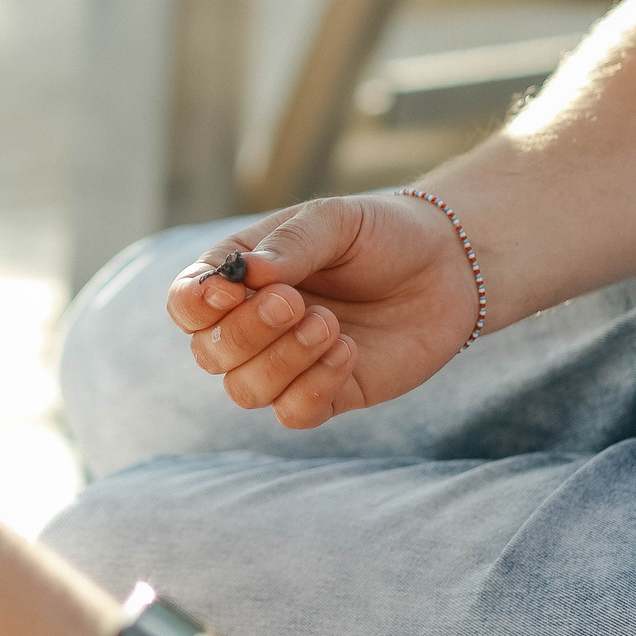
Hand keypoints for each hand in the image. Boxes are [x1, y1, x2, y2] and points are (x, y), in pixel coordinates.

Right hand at [168, 191, 481, 427]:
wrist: (448, 266)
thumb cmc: (381, 234)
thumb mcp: (335, 221)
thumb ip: (290, 245)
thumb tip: (247, 276)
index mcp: (240, 277)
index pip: (187, 304)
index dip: (194, 305)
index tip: (228, 292)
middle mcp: (254, 325)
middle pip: (210, 353)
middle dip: (247, 332)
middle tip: (296, 302)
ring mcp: (288, 364)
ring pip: (246, 390)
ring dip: (282, 361)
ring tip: (330, 325)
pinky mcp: (328, 394)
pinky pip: (293, 414)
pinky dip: (314, 387)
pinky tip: (348, 351)